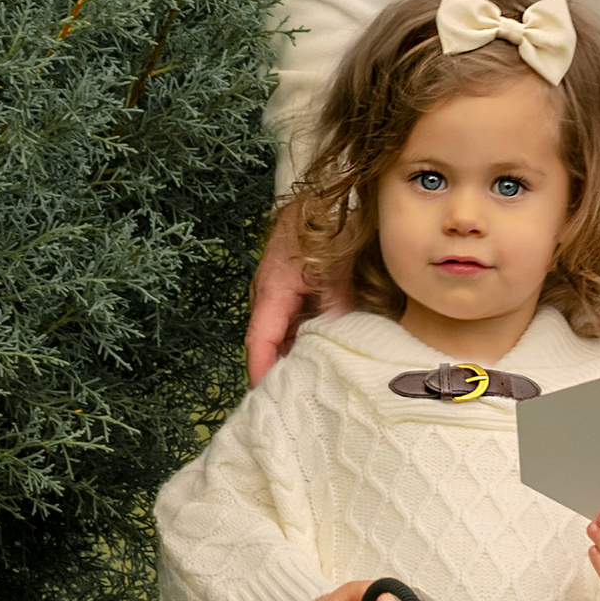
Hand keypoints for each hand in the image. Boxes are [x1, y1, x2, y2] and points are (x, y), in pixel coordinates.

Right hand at [247, 207, 345, 386]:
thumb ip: (336, 304)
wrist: (318, 197)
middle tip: (292, 403)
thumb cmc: (323, 227)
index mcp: (272, 291)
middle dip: (275, 372)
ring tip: (305, 386)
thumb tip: (339, 339)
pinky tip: (315, 354)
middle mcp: (267, 294)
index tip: (267, 398)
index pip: (260, 342)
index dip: (262, 371)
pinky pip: (288, 322)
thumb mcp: (336, 268)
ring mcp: (274, 292)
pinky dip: (297, 340)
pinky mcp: (286, 290)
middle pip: (267, 343)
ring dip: (288, 357)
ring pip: (278, 334)